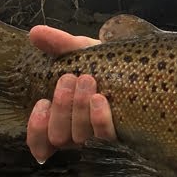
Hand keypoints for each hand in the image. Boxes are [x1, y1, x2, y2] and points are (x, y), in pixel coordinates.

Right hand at [25, 25, 116, 162]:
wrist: (142, 66)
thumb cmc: (107, 64)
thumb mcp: (83, 52)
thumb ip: (59, 44)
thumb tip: (34, 32)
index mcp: (63, 119)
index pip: (41, 143)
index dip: (36, 130)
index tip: (43, 103)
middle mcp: (79, 133)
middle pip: (59, 137)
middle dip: (61, 107)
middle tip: (69, 78)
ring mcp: (100, 138)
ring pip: (79, 137)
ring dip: (78, 109)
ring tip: (86, 80)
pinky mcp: (122, 137)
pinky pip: (105, 137)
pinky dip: (99, 119)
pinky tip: (100, 99)